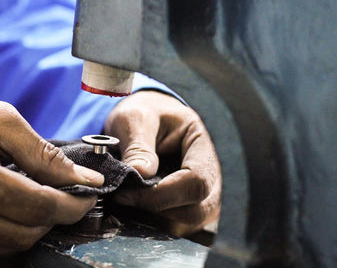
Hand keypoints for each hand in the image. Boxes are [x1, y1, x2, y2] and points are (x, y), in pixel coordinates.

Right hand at [0, 92, 103, 255]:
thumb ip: (43, 154)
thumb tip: (83, 180)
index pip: (34, 205)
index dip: (70, 204)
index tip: (88, 194)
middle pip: (23, 232)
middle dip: (56, 216)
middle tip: (69, 195)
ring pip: (6, 246)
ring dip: (34, 225)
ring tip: (43, 199)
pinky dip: (9, 231)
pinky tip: (16, 209)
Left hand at [104, 91, 220, 235]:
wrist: (146, 118)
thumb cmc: (144, 114)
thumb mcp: (134, 119)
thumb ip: (138, 145)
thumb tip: (140, 175)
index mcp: (203, 142)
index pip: (197, 181)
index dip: (162, 195)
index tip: (127, 193)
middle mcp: (212, 171)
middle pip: (198, 209)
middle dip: (158, 208)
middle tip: (124, 196)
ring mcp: (205, 190)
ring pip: (189, 220)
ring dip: (156, 215)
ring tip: (129, 195)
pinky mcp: (192, 203)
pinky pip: (180, 222)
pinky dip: (156, 217)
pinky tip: (138, 200)